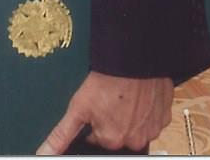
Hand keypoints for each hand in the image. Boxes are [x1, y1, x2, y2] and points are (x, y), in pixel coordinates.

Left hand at [36, 71, 172, 153]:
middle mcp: (135, 140)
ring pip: (136, 126)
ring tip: (122, 96)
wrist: (133, 60)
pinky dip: (145, 109)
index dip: (94, 121)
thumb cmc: (106, 81)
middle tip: (109, 99)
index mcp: (112, 141)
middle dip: (112, 120)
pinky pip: (152, 117)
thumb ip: (62, 135)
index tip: (95, 107)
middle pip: (118, 134)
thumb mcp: (77, 107)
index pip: (98, 138)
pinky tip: (137, 95)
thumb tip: (45, 153)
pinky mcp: (164, 116)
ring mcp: (152, 129)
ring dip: (129, 116)